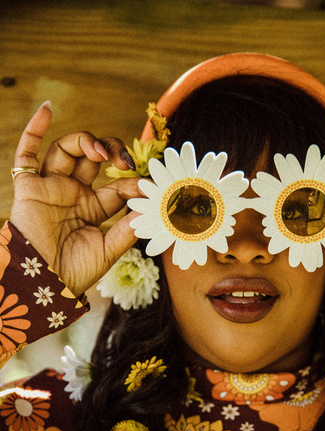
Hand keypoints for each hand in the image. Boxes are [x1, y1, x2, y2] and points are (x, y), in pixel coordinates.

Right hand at [10, 102, 142, 295]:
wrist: (42, 283)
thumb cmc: (74, 272)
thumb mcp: (108, 250)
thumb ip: (129, 229)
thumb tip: (154, 209)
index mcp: (92, 210)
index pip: (118, 187)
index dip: (135, 183)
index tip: (151, 187)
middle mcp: (72, 194)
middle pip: (93, 160)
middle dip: (111, 152)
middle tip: (123, 159)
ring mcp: (50, 188)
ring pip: (66, 151)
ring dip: (85, 141)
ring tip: (100, 151)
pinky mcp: (29, 187)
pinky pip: (26, 153)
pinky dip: (34, 129)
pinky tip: (47, 109)